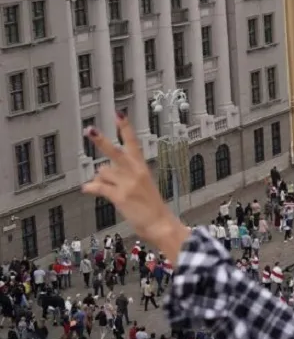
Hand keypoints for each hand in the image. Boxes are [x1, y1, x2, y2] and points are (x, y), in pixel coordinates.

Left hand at [82, 113, 190, 263]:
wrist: (161, 223)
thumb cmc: (152, 207)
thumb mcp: (141, 186)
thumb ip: (120, 177)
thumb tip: (98, 174)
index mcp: (142, 168)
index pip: (133, 143)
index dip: (125, 128)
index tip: (119, 114)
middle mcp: (135, 173)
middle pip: (116, 152)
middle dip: (101, 141)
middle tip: (90, 130)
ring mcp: (127, 184)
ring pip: (103, 172)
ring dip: (100, 179)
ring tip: (102, 185)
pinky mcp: (120, 196)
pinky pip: (99, 187)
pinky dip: (91, 188)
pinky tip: (87, 189)